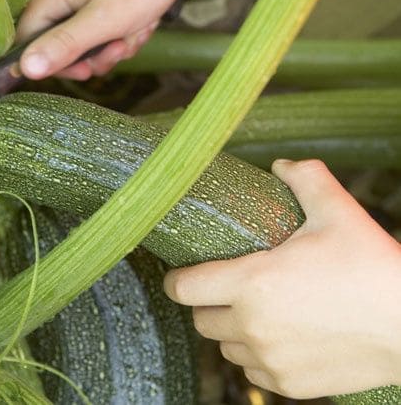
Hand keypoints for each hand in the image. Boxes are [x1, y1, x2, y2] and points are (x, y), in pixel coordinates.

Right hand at [17, 0, 187, 79]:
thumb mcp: (103, 21)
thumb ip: (63, 46)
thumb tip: (25, 69)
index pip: (27, 41)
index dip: (55, 62)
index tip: (87, 70)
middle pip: (55, 41)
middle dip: (91, 53)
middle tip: (120, 49)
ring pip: (80, 37)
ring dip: (110, 44)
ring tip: (135, 32)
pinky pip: (95, 24)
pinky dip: (117, 30)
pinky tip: (138, 23)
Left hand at [164, 158, 400, 398]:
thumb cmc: (371, 267)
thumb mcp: (337, 210)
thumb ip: (304, 178)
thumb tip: (280, 165)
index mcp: (253, 282)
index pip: (184, 288)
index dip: (177, 278)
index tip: (183, 271)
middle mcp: (253, 326)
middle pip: (200, 318)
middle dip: (206, 301)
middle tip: (226, 284)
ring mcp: (271, 360)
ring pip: (226, 347)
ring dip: (230, 328)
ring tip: (253, 308)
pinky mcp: (291, 385)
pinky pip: (254, 372)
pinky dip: (256, 355)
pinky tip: (276, 335)